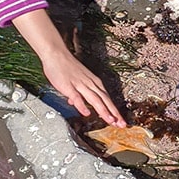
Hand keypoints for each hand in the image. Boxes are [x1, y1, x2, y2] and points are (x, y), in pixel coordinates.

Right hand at [10, 8, 125, 125]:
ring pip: (95, 99)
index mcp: (93, 82)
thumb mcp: (76, 80)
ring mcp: (80, 85)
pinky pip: (77, 97)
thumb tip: (77, 104)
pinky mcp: (69, 86)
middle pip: (104, 100)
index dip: (114, 110)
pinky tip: (87, 114)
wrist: (56, 54)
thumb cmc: (66, 66)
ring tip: (110, 121)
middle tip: (121, 124)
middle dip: (114, 113)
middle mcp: (90, 83)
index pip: (107, 98)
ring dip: (104, 111)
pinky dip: (82, 106)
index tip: (120, 120)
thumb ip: (78, 93)